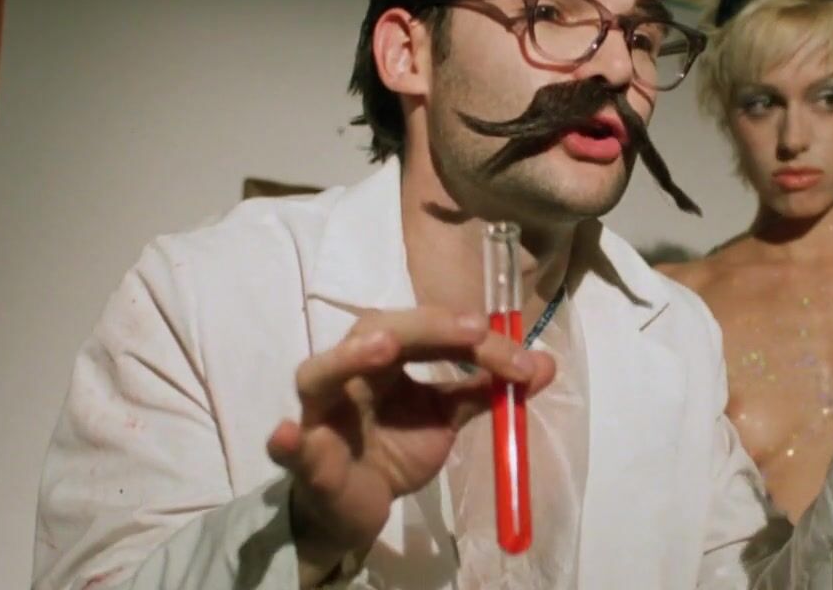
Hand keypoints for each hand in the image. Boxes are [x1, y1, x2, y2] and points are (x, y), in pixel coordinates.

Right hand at [265, 307, 556, 579]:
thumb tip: (545, 364)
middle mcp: (348, 372)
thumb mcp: (445, 416)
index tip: (521, 360)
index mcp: (383, 357)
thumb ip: (487, 389)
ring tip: (382, 347)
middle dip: (427, 327)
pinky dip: (287, 442)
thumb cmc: (393, 448)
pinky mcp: (304, 458)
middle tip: (472, 330)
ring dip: (348, 358)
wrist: (358, 505)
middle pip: (377, 331)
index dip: (471, 337)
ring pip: (319, 374)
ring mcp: (320, 413)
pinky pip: (290, 448)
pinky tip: (289, 435)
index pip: (427, 329)